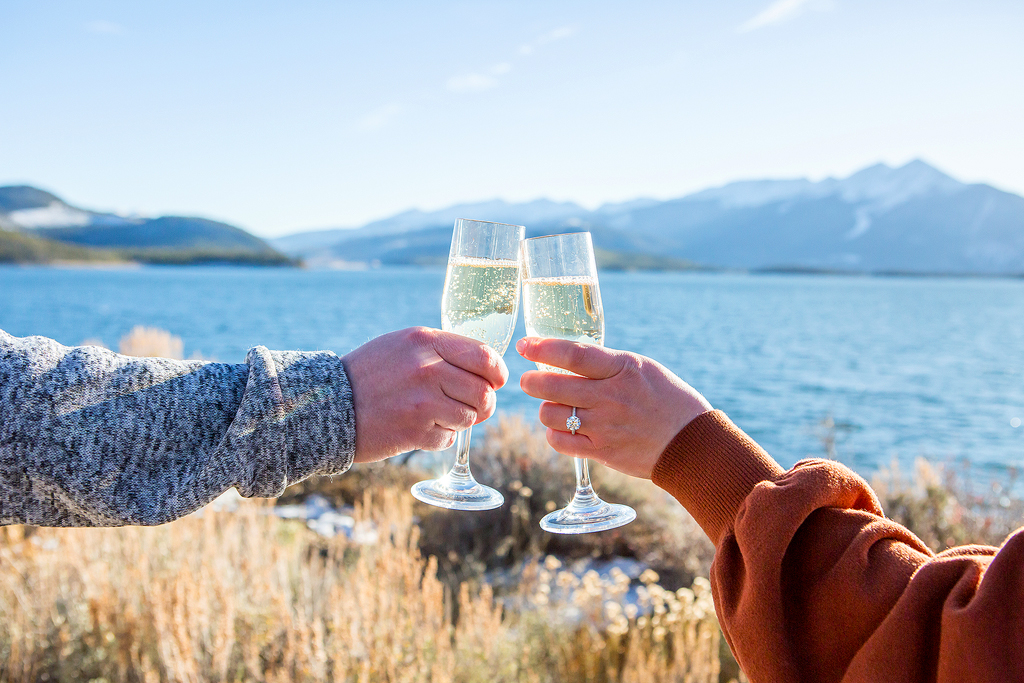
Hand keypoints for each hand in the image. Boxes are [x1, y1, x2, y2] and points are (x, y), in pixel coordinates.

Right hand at [342, 327, 507, 462]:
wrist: (328, 403)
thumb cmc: (370, 373)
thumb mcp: (403, 346)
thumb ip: (442, 351)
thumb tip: (485, 367)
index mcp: (426, 341)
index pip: (484, 356)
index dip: (497, 373)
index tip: (496, 381)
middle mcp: (427, 368)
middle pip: (483, 391)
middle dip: (483, 404)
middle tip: (472, 407)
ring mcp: (422, 401)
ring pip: (471, 417)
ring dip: (460, 421)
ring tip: (438, 416)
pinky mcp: (415, 430)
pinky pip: (449, 438)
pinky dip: (439, 437)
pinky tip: (419, 428)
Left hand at [517, 337, 711, 478]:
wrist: (692, 443)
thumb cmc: (668, 400)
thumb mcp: (642, 369)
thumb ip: (607, 364)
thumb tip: (568, 357)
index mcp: (622, 369)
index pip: (573, 354)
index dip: (543, 348)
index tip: (525, 346)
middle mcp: (611, 396)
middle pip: (552, 386)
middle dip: (532, 382)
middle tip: (528, 380)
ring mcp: (605, 426)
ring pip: (550, 415)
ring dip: (545, 409)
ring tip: (553, 406)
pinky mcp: (602, 452)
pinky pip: (560, 442)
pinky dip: (554, 434)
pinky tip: (561, 428)